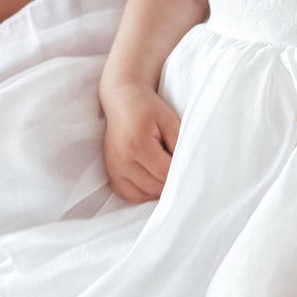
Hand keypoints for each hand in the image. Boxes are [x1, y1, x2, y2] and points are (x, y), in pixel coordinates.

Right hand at [102, 84, 179, 201]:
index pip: (164, 173)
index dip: (179, 172)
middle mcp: (122, 161)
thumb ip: (179, 145)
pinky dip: (143, 191)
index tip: (186, 163)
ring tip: (163, 170)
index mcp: (137, 145)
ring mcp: (114, 169)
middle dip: (169, 181)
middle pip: (154, 187)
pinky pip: (129, 195)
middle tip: (174, 163)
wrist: (123, 100)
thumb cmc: (148, 108)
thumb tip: (186, 168)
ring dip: (157, 188)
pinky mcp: (110, 173)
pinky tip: (151, 177)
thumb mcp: (170, 121)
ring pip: (142, 195)